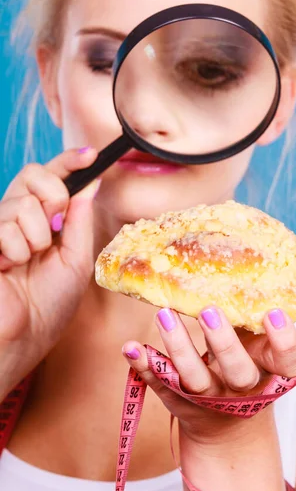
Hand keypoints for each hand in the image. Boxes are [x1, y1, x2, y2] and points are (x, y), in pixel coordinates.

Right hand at [0, 148, 98, 387]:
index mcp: (45, 223)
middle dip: (53, 197)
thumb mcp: (76, 260)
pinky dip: (16, 249)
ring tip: (27, 263)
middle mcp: (19, 219)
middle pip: (34, 175)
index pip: (53, 180)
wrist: (23, 336)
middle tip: (53, 230)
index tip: (90, 154)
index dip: (69, 162)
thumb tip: (92, 182)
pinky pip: (5, 224)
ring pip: (22, 201)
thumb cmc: (50, 306)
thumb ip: (80, 219)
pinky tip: (9, 268)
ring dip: (36, 236)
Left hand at [122, 306, 295, 442]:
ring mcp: (210, 400)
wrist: (228, 426)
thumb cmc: (247, 367)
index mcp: (272, 373)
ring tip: (164, 313)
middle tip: (208, 310)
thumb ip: (253, 317)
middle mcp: (243, 389)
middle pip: (238, 373)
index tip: (272, 312)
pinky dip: (145, 366)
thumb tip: (246, 258)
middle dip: (224, 344)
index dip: (285, 341)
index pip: (289, 362)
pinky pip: (161, 385)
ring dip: (179, 347)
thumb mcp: (260, 349)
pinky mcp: (179, 401)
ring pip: (195, 379)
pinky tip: (131, 347)